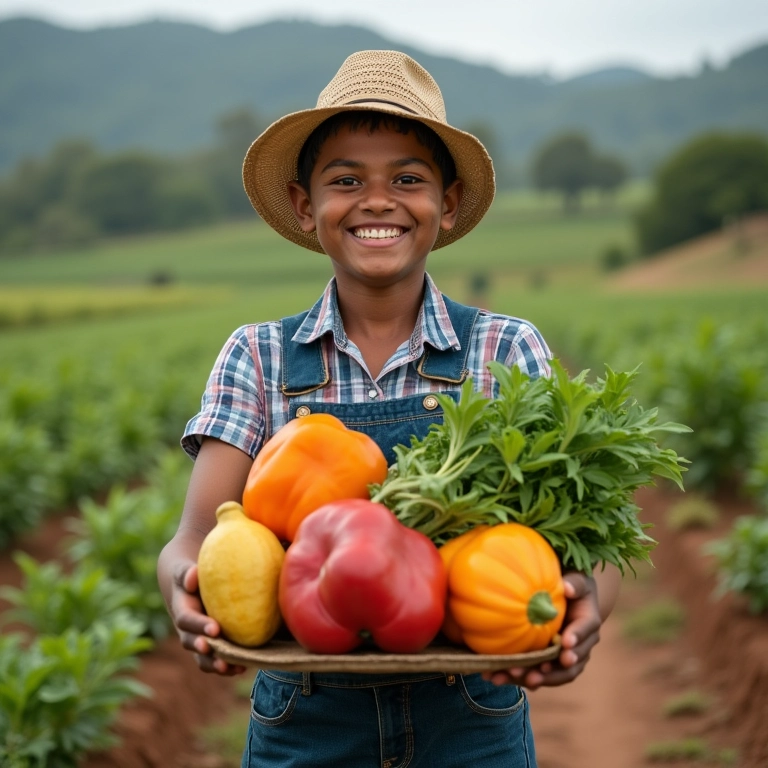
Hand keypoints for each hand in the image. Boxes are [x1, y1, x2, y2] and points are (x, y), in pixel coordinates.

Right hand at [171, 562, 246, 675]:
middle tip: (221, 658)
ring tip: (234, 668)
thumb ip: (187, 572)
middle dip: (206, 652)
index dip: (199, 626)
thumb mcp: (185, 570)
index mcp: (181, 610)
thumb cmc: (191, 575)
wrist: (187, 586)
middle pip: (192, 644)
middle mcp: (187, 629)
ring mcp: (197, 640)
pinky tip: (244, 667)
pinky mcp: (209, 645)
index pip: (186, 620)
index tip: (215, 629)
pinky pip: (215, 659)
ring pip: (202, 658)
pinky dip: (228, 666)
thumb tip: (194, 575)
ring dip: (216, 665)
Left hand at [481, 571, 600, 689]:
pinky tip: (497, 676)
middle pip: (570, 664)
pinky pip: (536, 674)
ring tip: (512, 676)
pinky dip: (518, 676)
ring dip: (533, 678)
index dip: (576, 638)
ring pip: (553, 674)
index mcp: (588, 623)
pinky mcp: (548, 662)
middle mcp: (580, 646)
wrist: (571, 599)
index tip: (565, 643)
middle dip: (552, 671)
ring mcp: (564, 657)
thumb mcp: (578, 580)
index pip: (585, 632)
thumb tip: (567, 587)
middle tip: (536, 674)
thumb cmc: (573, 586)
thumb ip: (575, 583)